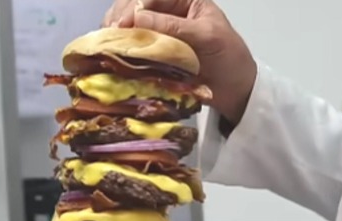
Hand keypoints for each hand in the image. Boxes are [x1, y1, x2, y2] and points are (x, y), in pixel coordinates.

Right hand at [103, 0, 256, 123]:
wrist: (235, 90)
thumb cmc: (229, 58)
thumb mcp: (206, 37)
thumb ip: (174, 27)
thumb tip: (138, 18)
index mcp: (185, 0)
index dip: (135, 4)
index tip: (124, 22)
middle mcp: (168, 12)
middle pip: (134, 4)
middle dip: (120, 15)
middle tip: (110, 32)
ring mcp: (158, 32)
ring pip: (128, 23)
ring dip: (114, 30)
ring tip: (106, 41)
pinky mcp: (152, 52)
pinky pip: (131, 45)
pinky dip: (118, 46)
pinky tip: (110, 50)